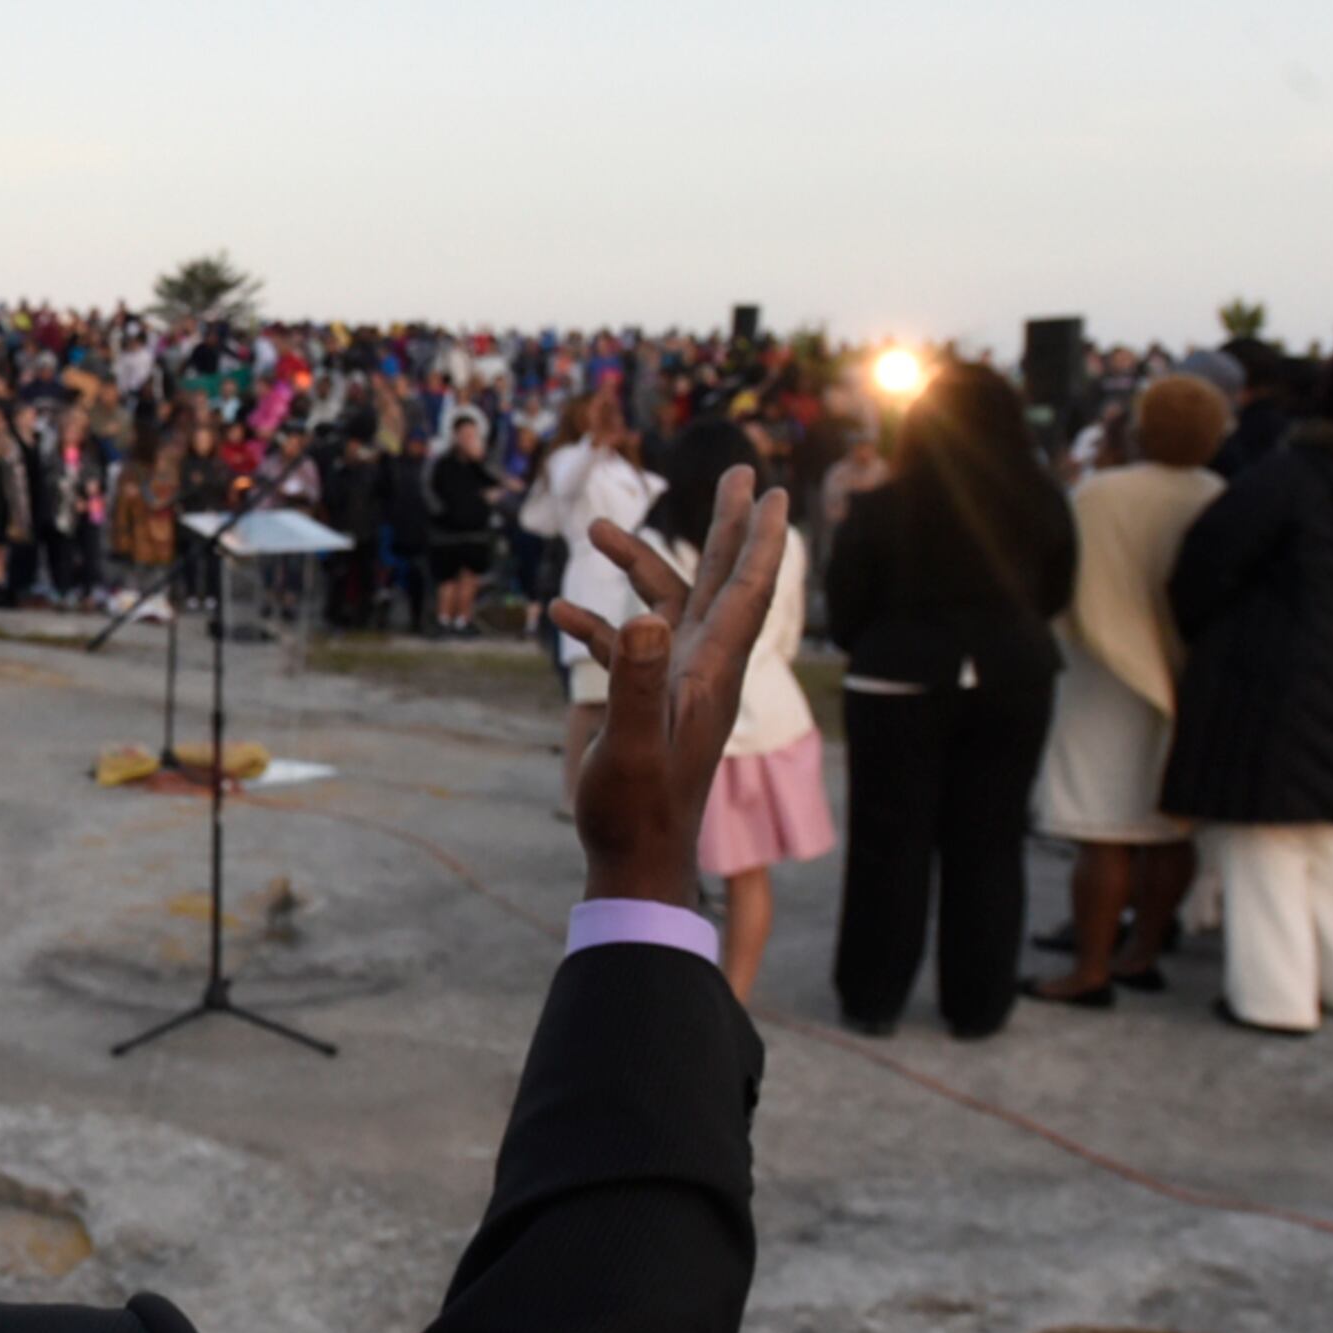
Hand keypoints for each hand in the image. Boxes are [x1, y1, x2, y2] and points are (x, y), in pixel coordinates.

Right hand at [548, 466, 792, 908]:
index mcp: (709, 671)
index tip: (773, 490)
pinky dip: (600, 626)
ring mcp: (676, 684)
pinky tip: (559, 616)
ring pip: (668, 606)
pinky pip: (628, 648)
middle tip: (739, 472)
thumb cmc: (635, 809)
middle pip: (724, 581)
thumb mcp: (632, 743)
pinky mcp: (650, 703)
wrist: (636, 860)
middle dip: (730, 527)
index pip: (745, 591)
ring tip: (596, 532)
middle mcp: (703, 669)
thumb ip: (634, 681)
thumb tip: (642, 618)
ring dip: (637, 567)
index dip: (761, 539)